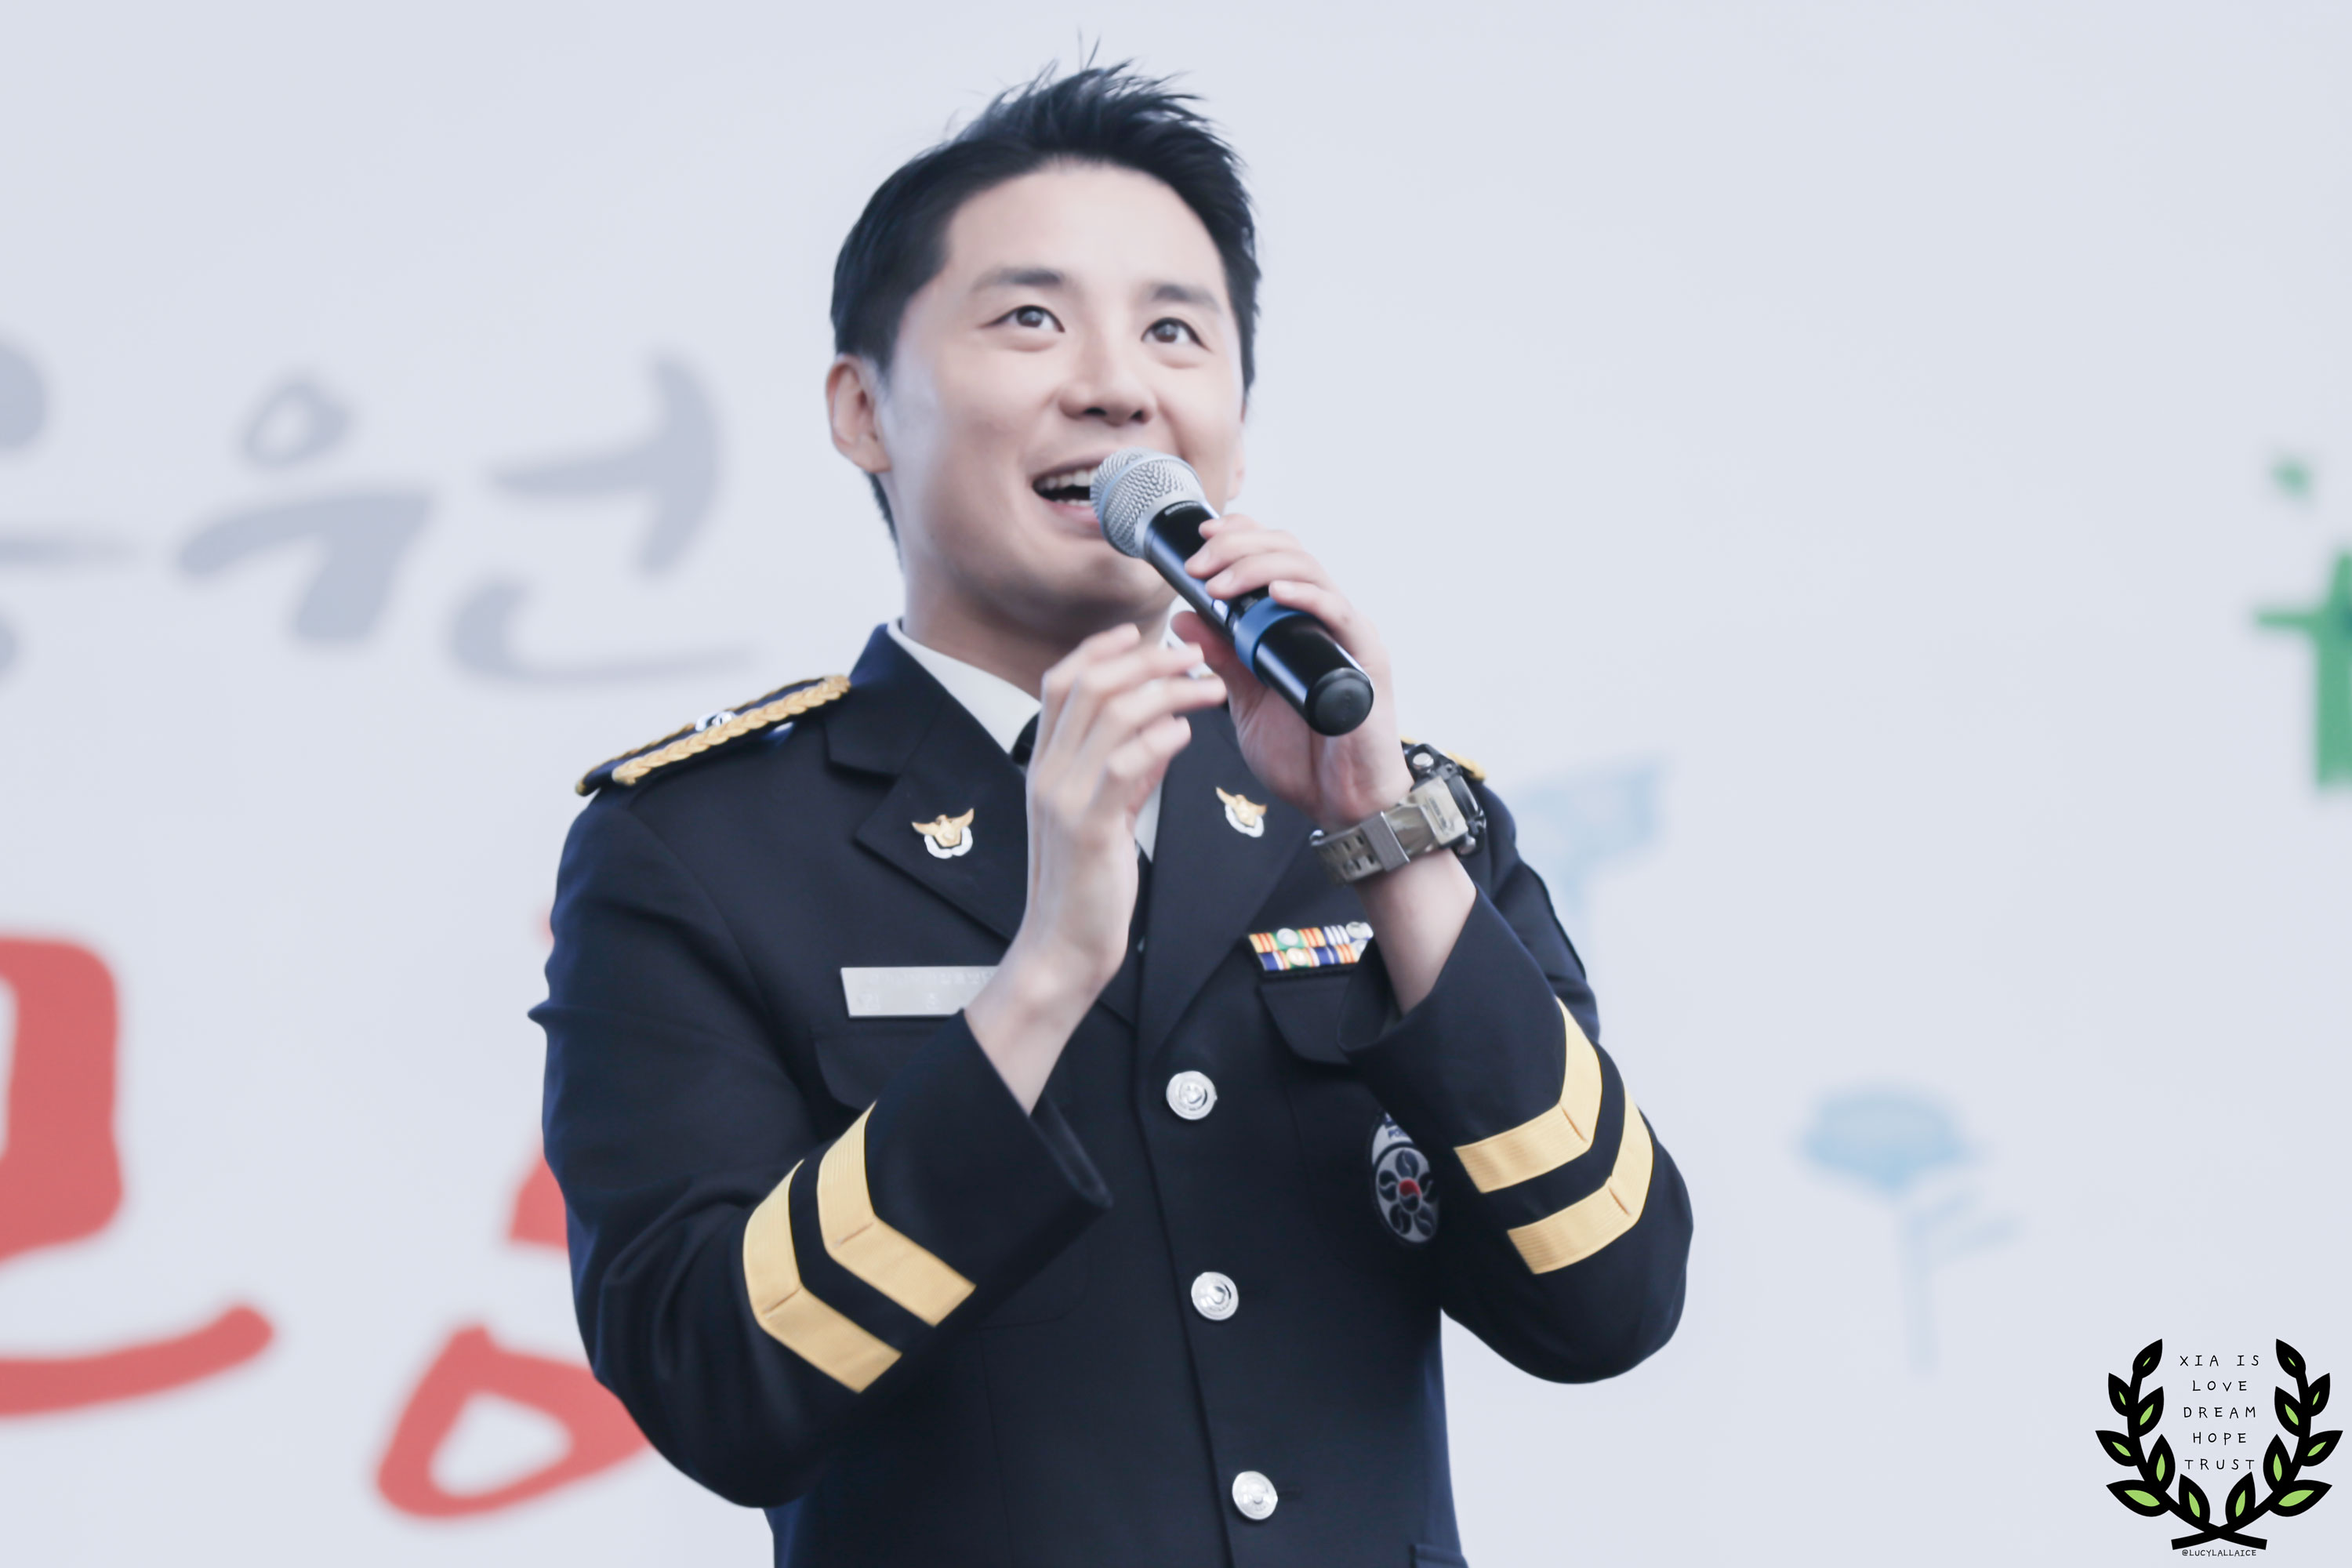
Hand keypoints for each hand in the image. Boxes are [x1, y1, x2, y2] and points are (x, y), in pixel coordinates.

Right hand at [965, 625, 1226, 1108]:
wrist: (1062, 947)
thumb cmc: (1086, 883)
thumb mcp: (1105, 813)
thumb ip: (1128, 769)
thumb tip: (1164, 727)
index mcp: (1046, 764)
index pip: (1061, 682)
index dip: (1100, 649)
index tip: (1141, 633)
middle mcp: (1047, 772)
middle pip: (1087, 685)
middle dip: (1145, 659)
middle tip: (1192, 656)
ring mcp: (1063, 798)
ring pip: (1109, 715)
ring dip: (1165, 691)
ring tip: (1206, 688)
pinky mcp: (1088, 829)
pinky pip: (1123, 766)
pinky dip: (1158, 739)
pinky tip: (1186, 732)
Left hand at [1175, 516, 1474, 1010]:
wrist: (1344, 805)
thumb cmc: (1307, 756)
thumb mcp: (1245, 702)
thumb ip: (1221, 660)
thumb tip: (1182, 619)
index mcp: (1299, 624)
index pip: (1274, 556)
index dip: (1240, 537)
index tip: (1199, 540)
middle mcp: (1327, 619)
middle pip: (1289, 550)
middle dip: (1238, 546)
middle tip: (1198, 563)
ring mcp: (1348, 635)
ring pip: (1309, 569)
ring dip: (1258, 567)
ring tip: (1220, 582)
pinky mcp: (1366, 659)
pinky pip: (1338, 613)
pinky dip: (1305, 597)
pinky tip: (1274, 594)